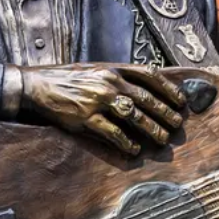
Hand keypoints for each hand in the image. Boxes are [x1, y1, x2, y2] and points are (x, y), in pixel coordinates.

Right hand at [10, 64, 186, 155]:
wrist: (37, 86)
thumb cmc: (67, 79)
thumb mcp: (94, 70)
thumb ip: (117, 77)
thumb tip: (141, 89)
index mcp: (112, 68)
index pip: (149, 75)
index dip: (168, 88)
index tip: (180, 101)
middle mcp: (108, 82)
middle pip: (146, 98)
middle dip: (165, 112)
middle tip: (176, 125)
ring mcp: (98, 100)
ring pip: (134, 116)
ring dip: (151, 130)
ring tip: (162, 140)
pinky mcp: (86, 118)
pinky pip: (113, 133)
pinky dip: (126, 143)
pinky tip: (134, 150)